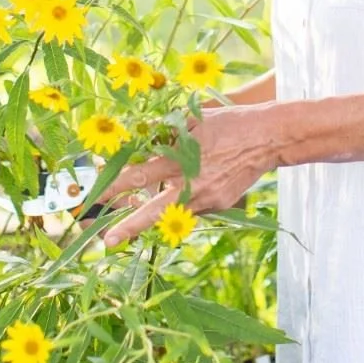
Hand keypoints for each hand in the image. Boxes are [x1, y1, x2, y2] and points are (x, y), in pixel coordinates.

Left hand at [94, 104, 282, 249]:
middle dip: (128, 227)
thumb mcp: (191, 120)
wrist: (268, 137)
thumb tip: (137, 139)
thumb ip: (164, 133)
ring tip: (129, 225)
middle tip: (106, 241)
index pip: (139, 175)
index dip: (115, 185)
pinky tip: (179, 193)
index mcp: (181, 159)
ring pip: (171, 213)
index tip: (95, 194)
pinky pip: (191, 207)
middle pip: (153, 210)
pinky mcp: (219, 205)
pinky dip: (180, 202)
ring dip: (152, 216)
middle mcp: (192, 184)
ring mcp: (207, 198)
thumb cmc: (227, 122)